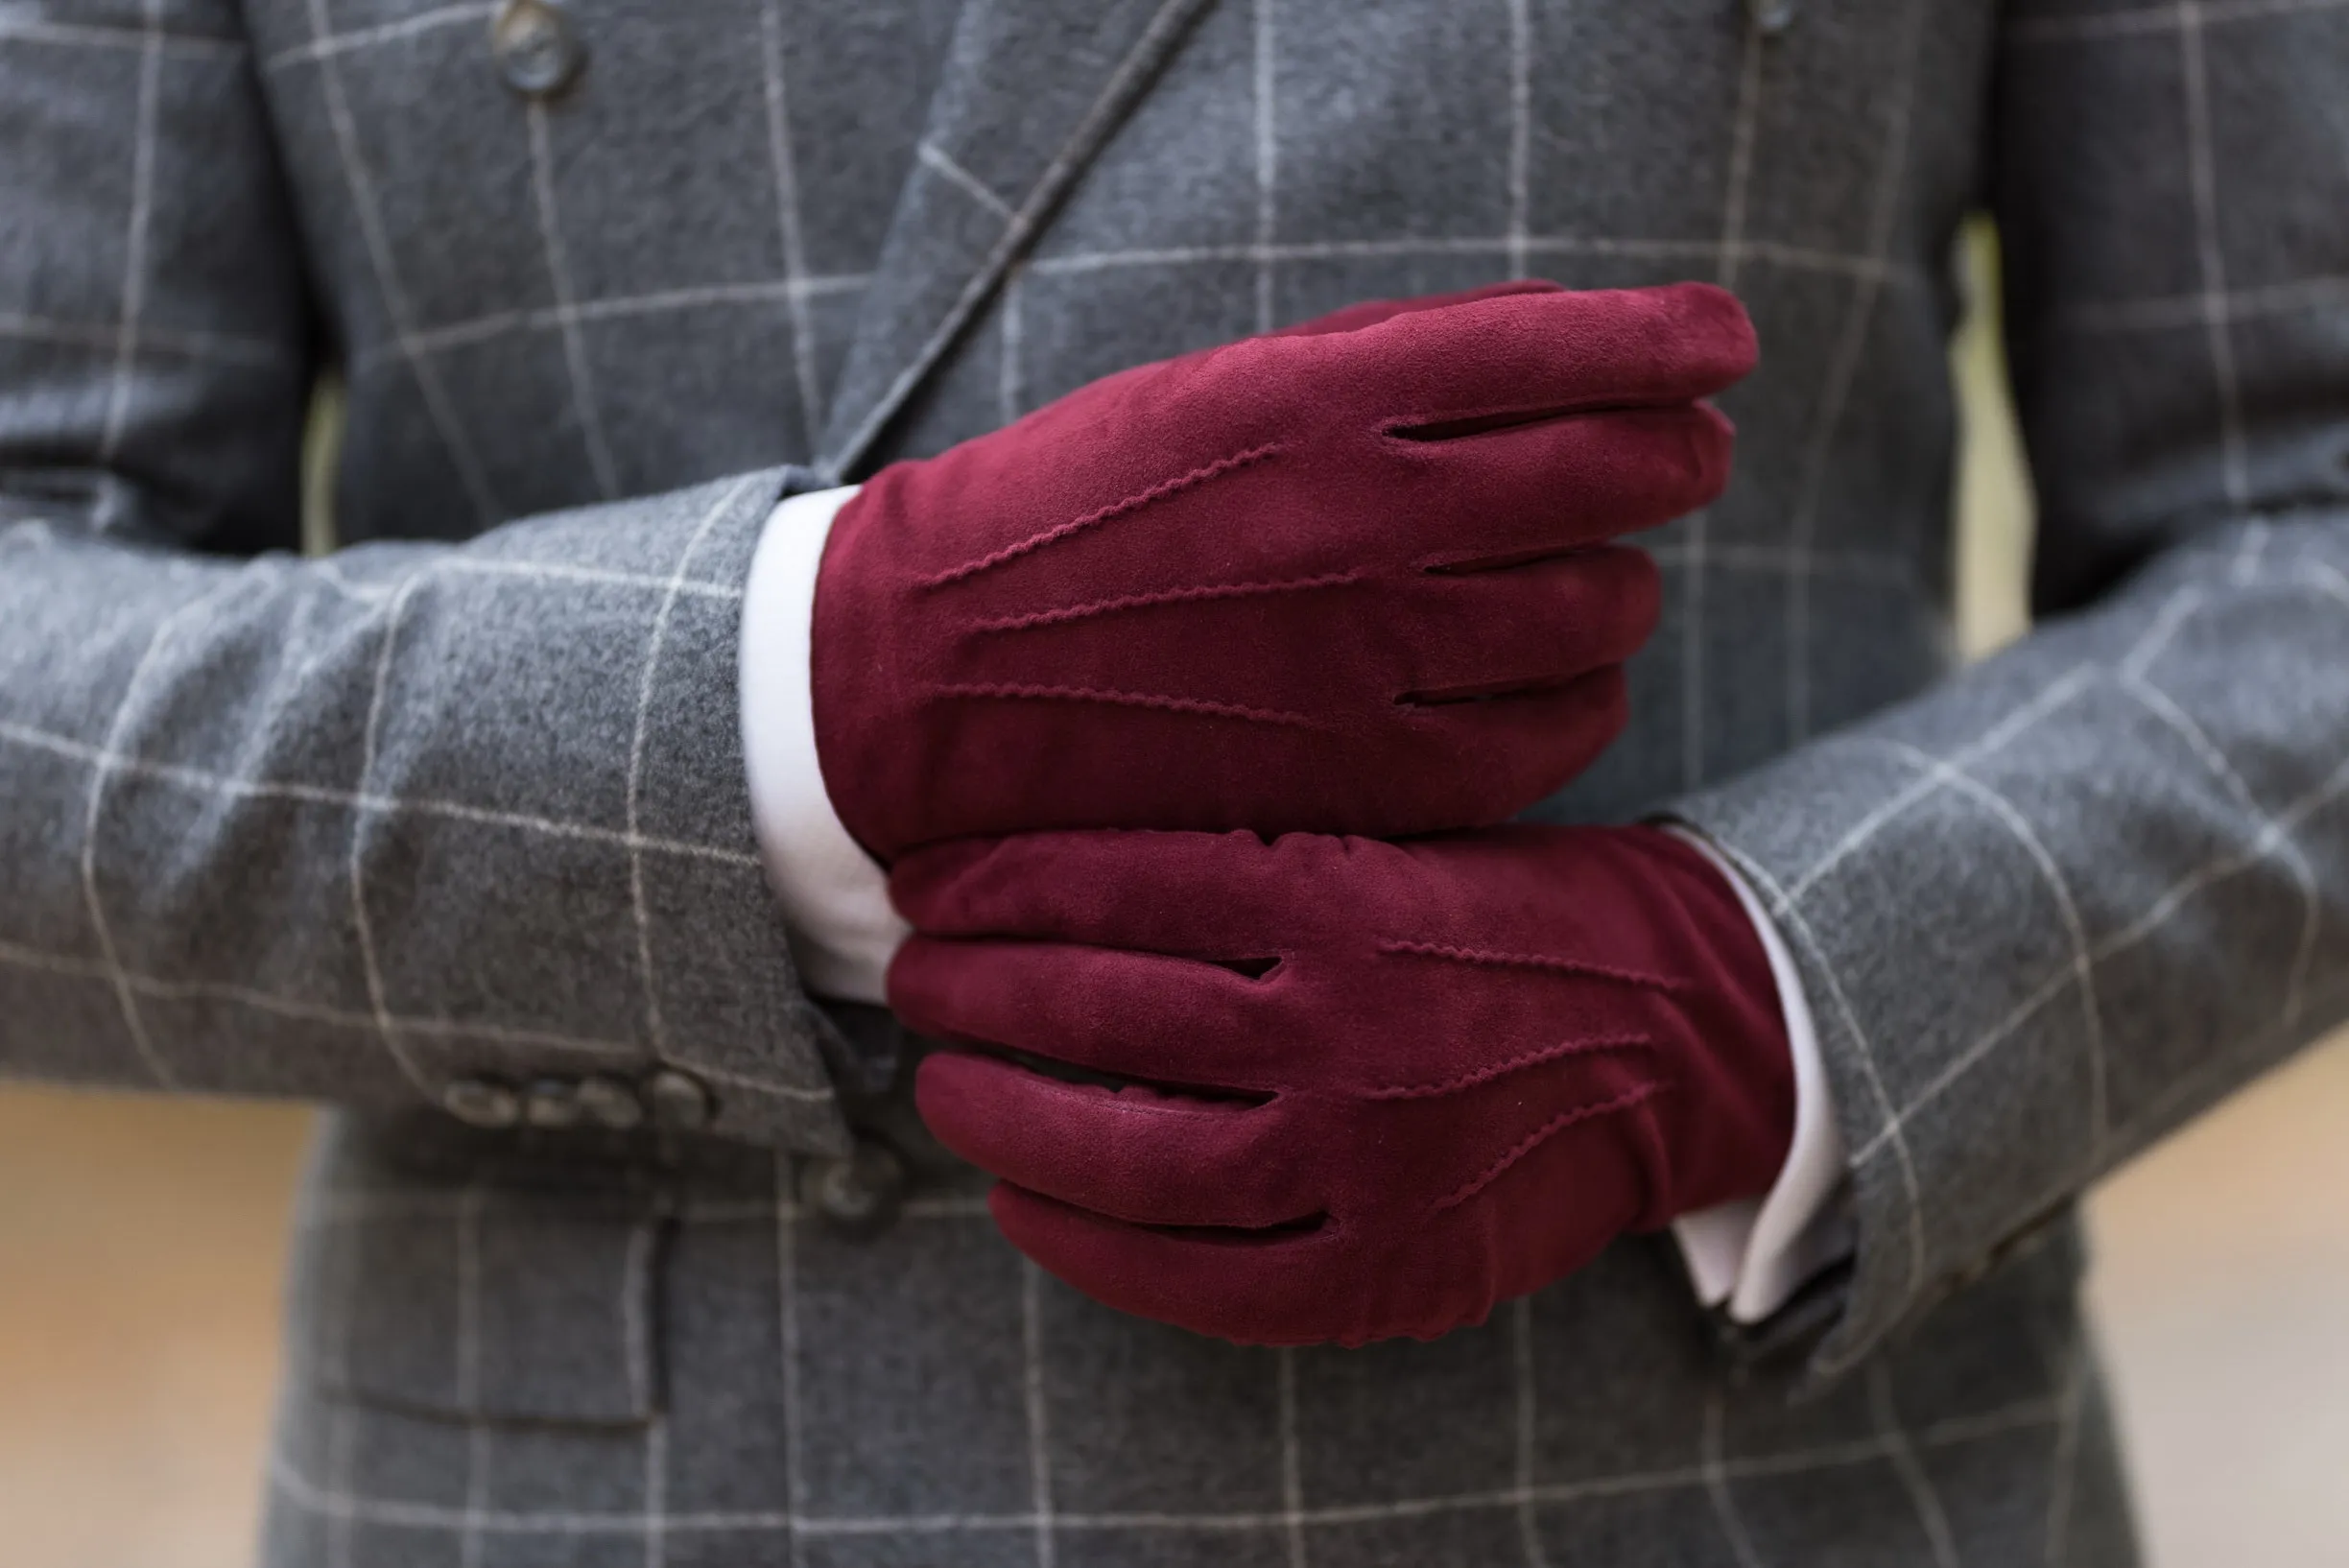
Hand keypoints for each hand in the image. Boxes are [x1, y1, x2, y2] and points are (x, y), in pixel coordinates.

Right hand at [811, 282, 1755, 858]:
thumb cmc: (1086, 513)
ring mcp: (1373, 655)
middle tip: (1678, 457)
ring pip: (1607, 609)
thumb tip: (1577, 351)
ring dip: (1619, 582)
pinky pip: (1558, 734)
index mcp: (1323, 398)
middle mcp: (1366, 518)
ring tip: (1576, 577)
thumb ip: (1395, 366)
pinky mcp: (1370, 775)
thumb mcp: (1223, 390)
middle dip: (1674, 455)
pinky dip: (1581, 698)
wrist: (939, 670)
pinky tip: (1543, 677)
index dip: (1673, 338)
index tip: (1719, 342)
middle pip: (1619, 476)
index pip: (1567, 348)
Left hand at [887, 825, 1793, 1345]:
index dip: (997, 882)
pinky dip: (1090, 1249)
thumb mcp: (1399, 836)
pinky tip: (1023, 1208)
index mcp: (1350, 894)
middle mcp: (1351, 1024)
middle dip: (974, 992)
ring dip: (1006, 1118)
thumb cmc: (1516, 915)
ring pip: (1130, 1154)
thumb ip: (1253, 852)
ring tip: (944, 1086)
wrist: (1687, 1029)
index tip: (928, 883)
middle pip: (1101, 1011)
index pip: (1119, 878)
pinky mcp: (1391, 1269)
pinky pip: (1202, 1280)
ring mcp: (1370, 1159)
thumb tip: (1046, 867)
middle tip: (910, 978)